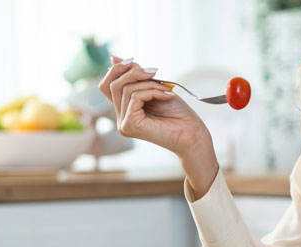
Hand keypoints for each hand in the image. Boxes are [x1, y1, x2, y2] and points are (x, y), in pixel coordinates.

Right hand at [98, 56, 218, 198]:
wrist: (193, 134)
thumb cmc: (179, 114)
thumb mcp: (155, 88)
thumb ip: (136, 77)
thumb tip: (113, 58)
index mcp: (126, 110)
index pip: (107, 85)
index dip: (116, 70)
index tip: (134, 61)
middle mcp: (122, 118)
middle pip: (113, 84)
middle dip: (133, 73)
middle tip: (154, 71)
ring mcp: (124, 123)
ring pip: (125, 89)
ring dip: (149, 83)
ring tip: (166, 89)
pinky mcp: (130, 124)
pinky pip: (135, 97)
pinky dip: (152, 91)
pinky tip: (167, 96)